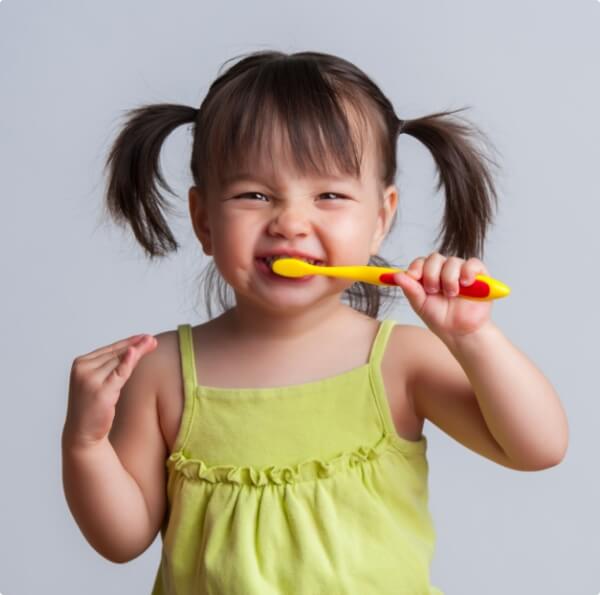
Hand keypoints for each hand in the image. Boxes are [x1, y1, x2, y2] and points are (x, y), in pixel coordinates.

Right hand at [63, 333, 156, 449]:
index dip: (128, 342)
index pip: (109, 349)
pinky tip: (135, 352)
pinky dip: (128, 362)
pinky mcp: (100, 392)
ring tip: (152, 343)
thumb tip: (134, 349)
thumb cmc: (94, 407)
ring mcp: (90, 380)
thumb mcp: (102, 382)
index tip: (145, 337)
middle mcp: (83, 369)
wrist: (82, 434)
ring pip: (119, 362)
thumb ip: (114, 366)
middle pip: (115, 354)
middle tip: (152, 339)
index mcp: (80, 363)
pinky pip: (119, 374)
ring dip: (137, 351)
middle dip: (136, 345)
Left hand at [392, 252, 492, 341]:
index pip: (420, 262)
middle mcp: (444, 270)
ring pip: (452, 261)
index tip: (413, 276)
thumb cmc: (440, 318)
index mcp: (428, 276)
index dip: (416, 267)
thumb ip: (410, 289)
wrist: (460, 332)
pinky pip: (473, 264)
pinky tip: (465, 284)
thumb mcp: (420, 305)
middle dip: (431, 274)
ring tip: (451, 294)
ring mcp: (461, 271)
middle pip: (435, 258)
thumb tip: (396, 275)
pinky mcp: (479, 275)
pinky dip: (468, 271)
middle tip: (433, 290)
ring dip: (449, 278)